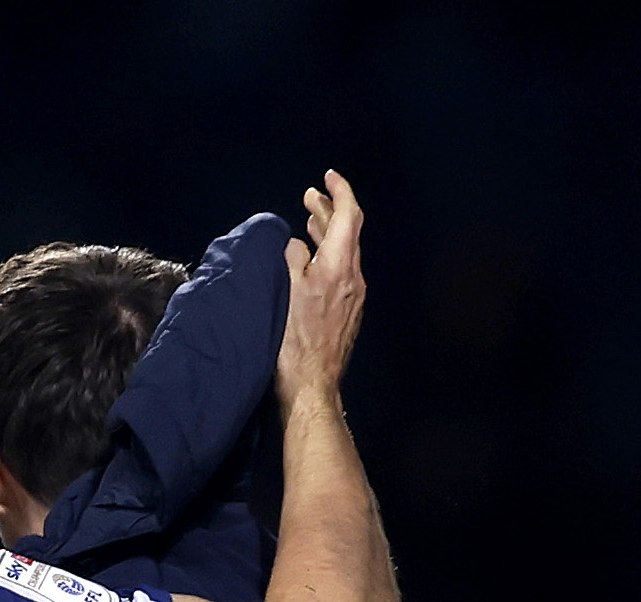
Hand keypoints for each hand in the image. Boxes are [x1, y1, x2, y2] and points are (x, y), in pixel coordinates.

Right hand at [274, 169, 364, 412]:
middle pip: (347, 231)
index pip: (347, 216)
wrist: (313, 384)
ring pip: (344, 251)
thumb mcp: (286, 293)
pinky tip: (312, 261)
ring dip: (327, 232)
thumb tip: (294, 245)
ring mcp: (354, 295)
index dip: (339, 191)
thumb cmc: (294, 343)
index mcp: (338, 266)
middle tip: (310, 195)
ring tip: (308, 222)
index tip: (327, 177)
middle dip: (329, 209)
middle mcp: (353, 277)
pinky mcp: (349, 312)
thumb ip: (291, 261)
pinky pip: (342, 271)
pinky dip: (327, 255)